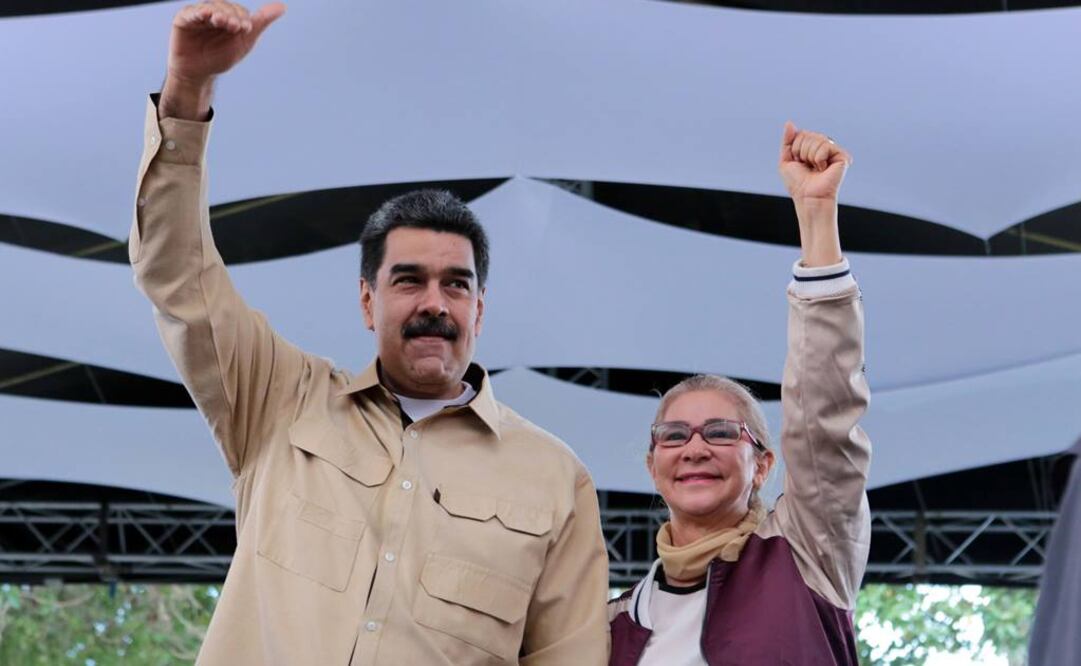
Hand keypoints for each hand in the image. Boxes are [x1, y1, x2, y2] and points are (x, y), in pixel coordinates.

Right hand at [160, 1, 285, 119]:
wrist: (198, 73)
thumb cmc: (219, 57)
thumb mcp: (243, 41)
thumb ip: (260, 22)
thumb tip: (282, 6)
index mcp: (229, 15)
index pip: (238, 11)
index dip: (243, 18)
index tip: (247, 28)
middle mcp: (213, 11)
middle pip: (225, 7)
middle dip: (231, 16)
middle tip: (236, 27)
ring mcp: (198, 14)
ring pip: (209, 7)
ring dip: (218, 13)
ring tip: (222, 21)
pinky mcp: (183, 19)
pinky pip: (191, 12)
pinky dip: (199, 12)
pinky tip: (206, 16)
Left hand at [778, 121, 851, 204]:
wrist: (808, 197)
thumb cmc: (798, 184)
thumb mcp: (786, 160)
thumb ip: (788, 141)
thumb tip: (790, 123)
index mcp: (813, 148)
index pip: (801, 134)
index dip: (795, 149)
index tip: (798, 163)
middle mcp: (825, 148)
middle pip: (808, 134)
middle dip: (801, 151)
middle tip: (807, 166)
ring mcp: (834, 152)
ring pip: (816, 138)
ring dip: (809, 155)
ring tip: (815, 168)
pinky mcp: (842, 156)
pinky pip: (826, 145)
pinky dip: (818, 158)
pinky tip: (823, 168)